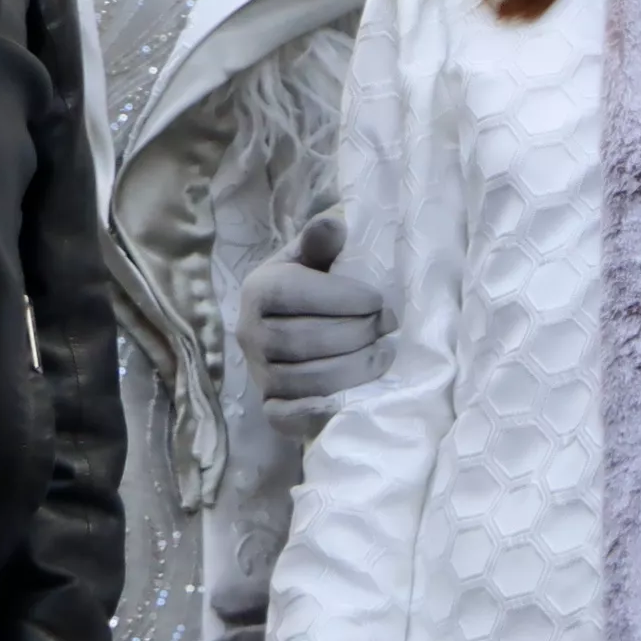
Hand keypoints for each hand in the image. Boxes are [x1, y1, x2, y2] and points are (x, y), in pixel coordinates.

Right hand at [242, 209, 390, 414]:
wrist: (299, 320)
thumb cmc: (318, 282)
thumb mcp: (318, 255)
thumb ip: (324, 240)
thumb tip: (333, 224)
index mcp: (260, 289)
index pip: (295, 296)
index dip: (345, 299)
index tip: (381, 300)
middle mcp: (249, 333)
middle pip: (302, 341)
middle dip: (356, 334)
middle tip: (391, 325)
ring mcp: (258, 372)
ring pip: (304, 379)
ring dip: (353, 368)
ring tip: (385, 352)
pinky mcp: (270, 403)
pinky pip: (286, 415)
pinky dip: (318, 410)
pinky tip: (354, 395)